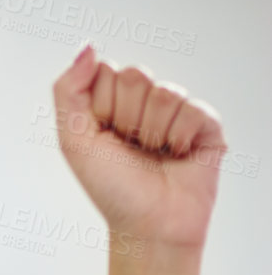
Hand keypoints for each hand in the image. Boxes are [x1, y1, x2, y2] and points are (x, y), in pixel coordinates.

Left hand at [51, 47, 226, 252]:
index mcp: (114, 103)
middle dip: (126, 118)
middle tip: (131, 148)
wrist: (147, 227)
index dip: (102, 108)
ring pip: (164, 92)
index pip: (107, 72)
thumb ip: (68, 91)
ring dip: (152, 132)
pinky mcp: (206, 123)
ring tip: (153, 155)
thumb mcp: (74, 142)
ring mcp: (178, 110)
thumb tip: (88, 48)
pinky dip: (178, 139)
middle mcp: (146, 102)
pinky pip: (191, 109)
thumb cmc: (113, 190)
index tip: (106, 138)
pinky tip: (176, 156)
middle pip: (135, 75)